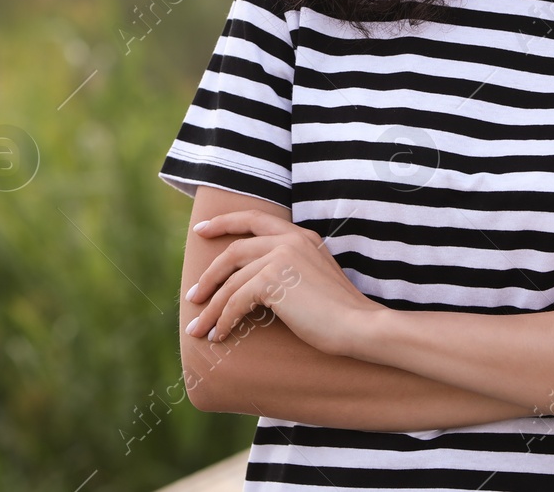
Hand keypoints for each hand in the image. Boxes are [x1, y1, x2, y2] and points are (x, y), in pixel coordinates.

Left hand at [182, 210, 382, 356]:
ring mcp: (280, 256)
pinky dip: (224, 320)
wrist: (360, 326)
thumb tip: (255, 286)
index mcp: (300, 236)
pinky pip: (236, 301)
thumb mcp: (314, 279)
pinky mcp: (272, 280)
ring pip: (231, 282)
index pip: (254, 219)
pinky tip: (219, 334)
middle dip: (209, 275)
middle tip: (192, 294)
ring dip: (212, 308)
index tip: (202, 229)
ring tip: (198, 328)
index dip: (225, 222)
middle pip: (234, 251)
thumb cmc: (341, 313)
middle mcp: (289, 239)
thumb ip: (290, 270)